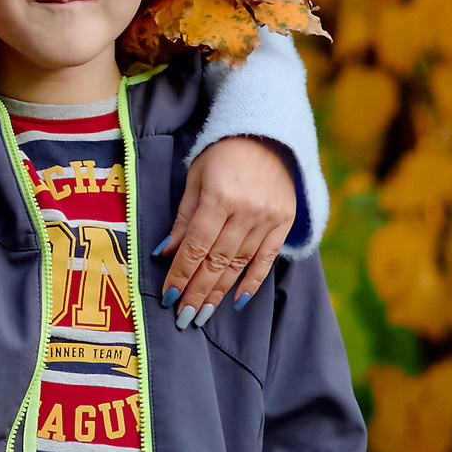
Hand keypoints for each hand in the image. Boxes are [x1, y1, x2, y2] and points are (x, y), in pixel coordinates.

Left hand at [156, 134, 294, 322]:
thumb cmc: (222, 154)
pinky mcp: (284, 222)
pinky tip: (238, 301)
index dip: (181, 273)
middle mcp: (246, 211)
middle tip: (184, 318)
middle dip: (198, 292)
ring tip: (203, 314)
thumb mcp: (195, 179)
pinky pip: (267, 259)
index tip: (169, 297)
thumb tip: (167, 252)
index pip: (196, 246)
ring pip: (240, 264)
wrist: (267, 134)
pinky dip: (253, 281)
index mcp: (219, 197)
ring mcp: (268, 218)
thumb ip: (184, 218)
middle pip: (217, 261)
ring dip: (220, 292)